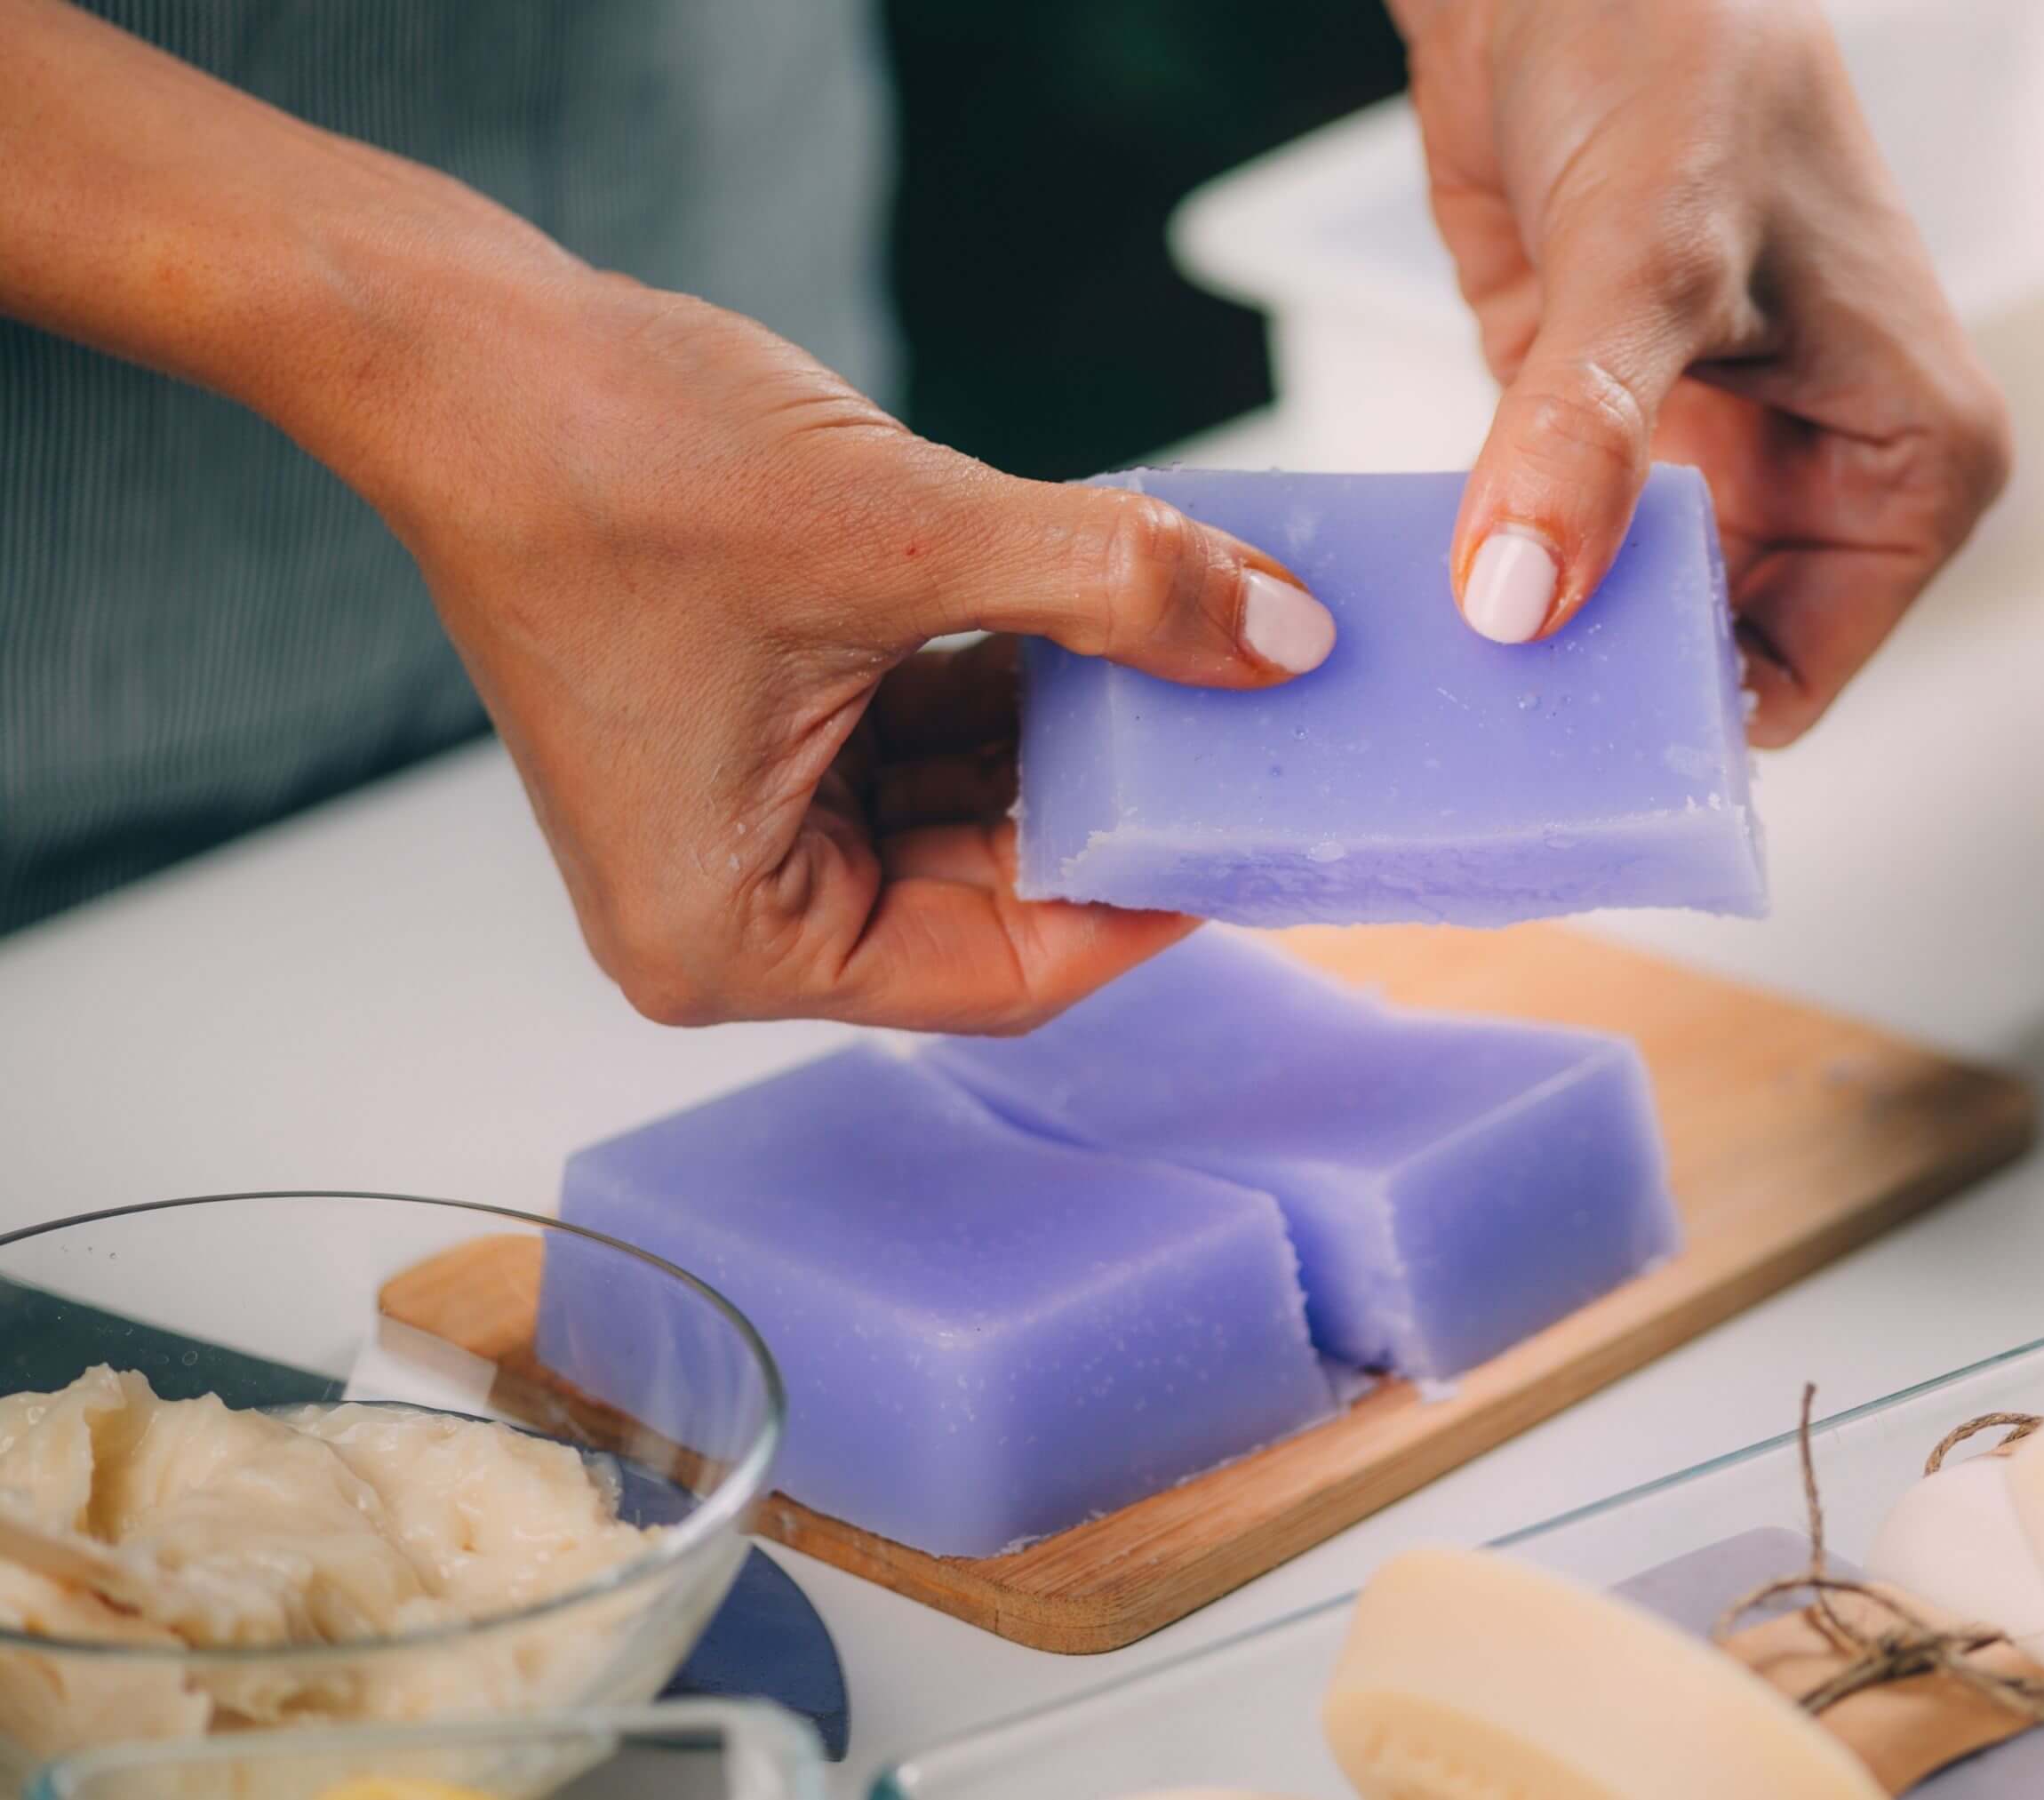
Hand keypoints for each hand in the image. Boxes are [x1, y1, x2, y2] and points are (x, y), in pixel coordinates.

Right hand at [350, 277, 1333, 1031]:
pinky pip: (922, 741)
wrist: (459, 349)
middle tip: (1245, 714)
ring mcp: (742, 826)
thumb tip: (1284, 637)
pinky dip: (1007, 680)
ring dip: (1071, 726)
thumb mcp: (907, 536)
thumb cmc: (609, 460)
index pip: (1007, 973)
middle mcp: (732, 913)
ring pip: (969, 811)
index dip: (1147, 900)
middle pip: (993, 895)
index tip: (1259, 823)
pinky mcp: (757, 741)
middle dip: (1114, 795)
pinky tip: (1094, 606)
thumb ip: (1115, 591)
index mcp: (735, 940)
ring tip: (1184, 643)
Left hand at [1394, 0, 2009, 743]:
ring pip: (1622, 626)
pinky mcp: (1602, 449)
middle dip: (1599, 693)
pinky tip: (1423, 611)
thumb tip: (1520, 600)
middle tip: (1482, 731)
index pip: (1802, 672)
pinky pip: (1551, 564)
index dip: (1682, 713)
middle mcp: (1818, 481)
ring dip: (1535, 648)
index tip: (1560, 734)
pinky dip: (1491, 584)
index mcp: (1911, 461)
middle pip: (1707, 667)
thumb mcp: (1649, 254)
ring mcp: (1706, 470)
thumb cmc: (1679, 49)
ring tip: (1440, 683)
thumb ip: (1587, 432)